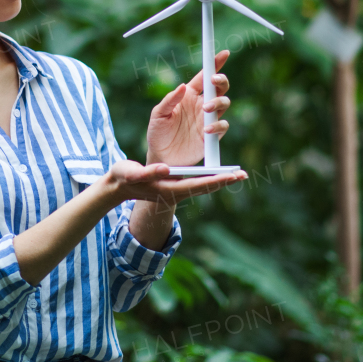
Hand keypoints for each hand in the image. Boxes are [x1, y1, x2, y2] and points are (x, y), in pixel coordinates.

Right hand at [102, 159, 246, 207]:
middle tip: (244, 175)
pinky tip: (218, 171)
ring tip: (237, 174)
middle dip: (224, 181)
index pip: (197, 185)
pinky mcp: (175, 185)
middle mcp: (176, 192)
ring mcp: (176, 190)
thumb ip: (147, 173)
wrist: (118, 185)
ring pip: (203, 185)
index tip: (233, 176)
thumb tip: (166, 169)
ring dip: (220, 179)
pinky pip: (197, 181)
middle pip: (205, 186)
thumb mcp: (131, 173)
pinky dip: (210, 176)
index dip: (216, 180)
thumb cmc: (124, 178)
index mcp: (168, 190)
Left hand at [145, 49, 231, 166]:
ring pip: (224, 104)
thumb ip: (170, 100)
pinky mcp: (212, 136)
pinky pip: (222, 126)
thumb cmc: (157, 133)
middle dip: (221, 81)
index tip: (223, 53)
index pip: (204, 76)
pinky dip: (217, 126)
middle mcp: (201, 105)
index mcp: (189, 96)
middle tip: (214, 81)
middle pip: (219, 88)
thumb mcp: (158, 114)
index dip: (214, 64)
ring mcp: (208, 120)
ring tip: (205, 108)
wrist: (161, 158)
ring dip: (218, 102)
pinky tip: (206, 130)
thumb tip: (183, 86)